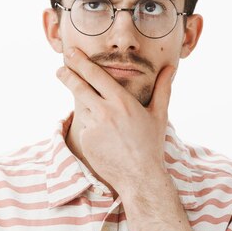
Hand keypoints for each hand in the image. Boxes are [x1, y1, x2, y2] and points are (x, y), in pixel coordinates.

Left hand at [56, 47, 175, 195]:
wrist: (140, 177)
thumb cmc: (151, 144)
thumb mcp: (159, 114)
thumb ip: (163, 88)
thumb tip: (171, 68)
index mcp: (122, 101)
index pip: (95, 75)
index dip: (81, 63)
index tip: (71, 54)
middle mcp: (105, 111)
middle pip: (79, 87)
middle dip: (67, 75)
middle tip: (60, 69)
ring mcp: (93, 126)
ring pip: (82, 108)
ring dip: (85, 107)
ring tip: (101, 117)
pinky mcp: (86, 140)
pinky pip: (84, 127)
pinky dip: (90, 128)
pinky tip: (104, 139)